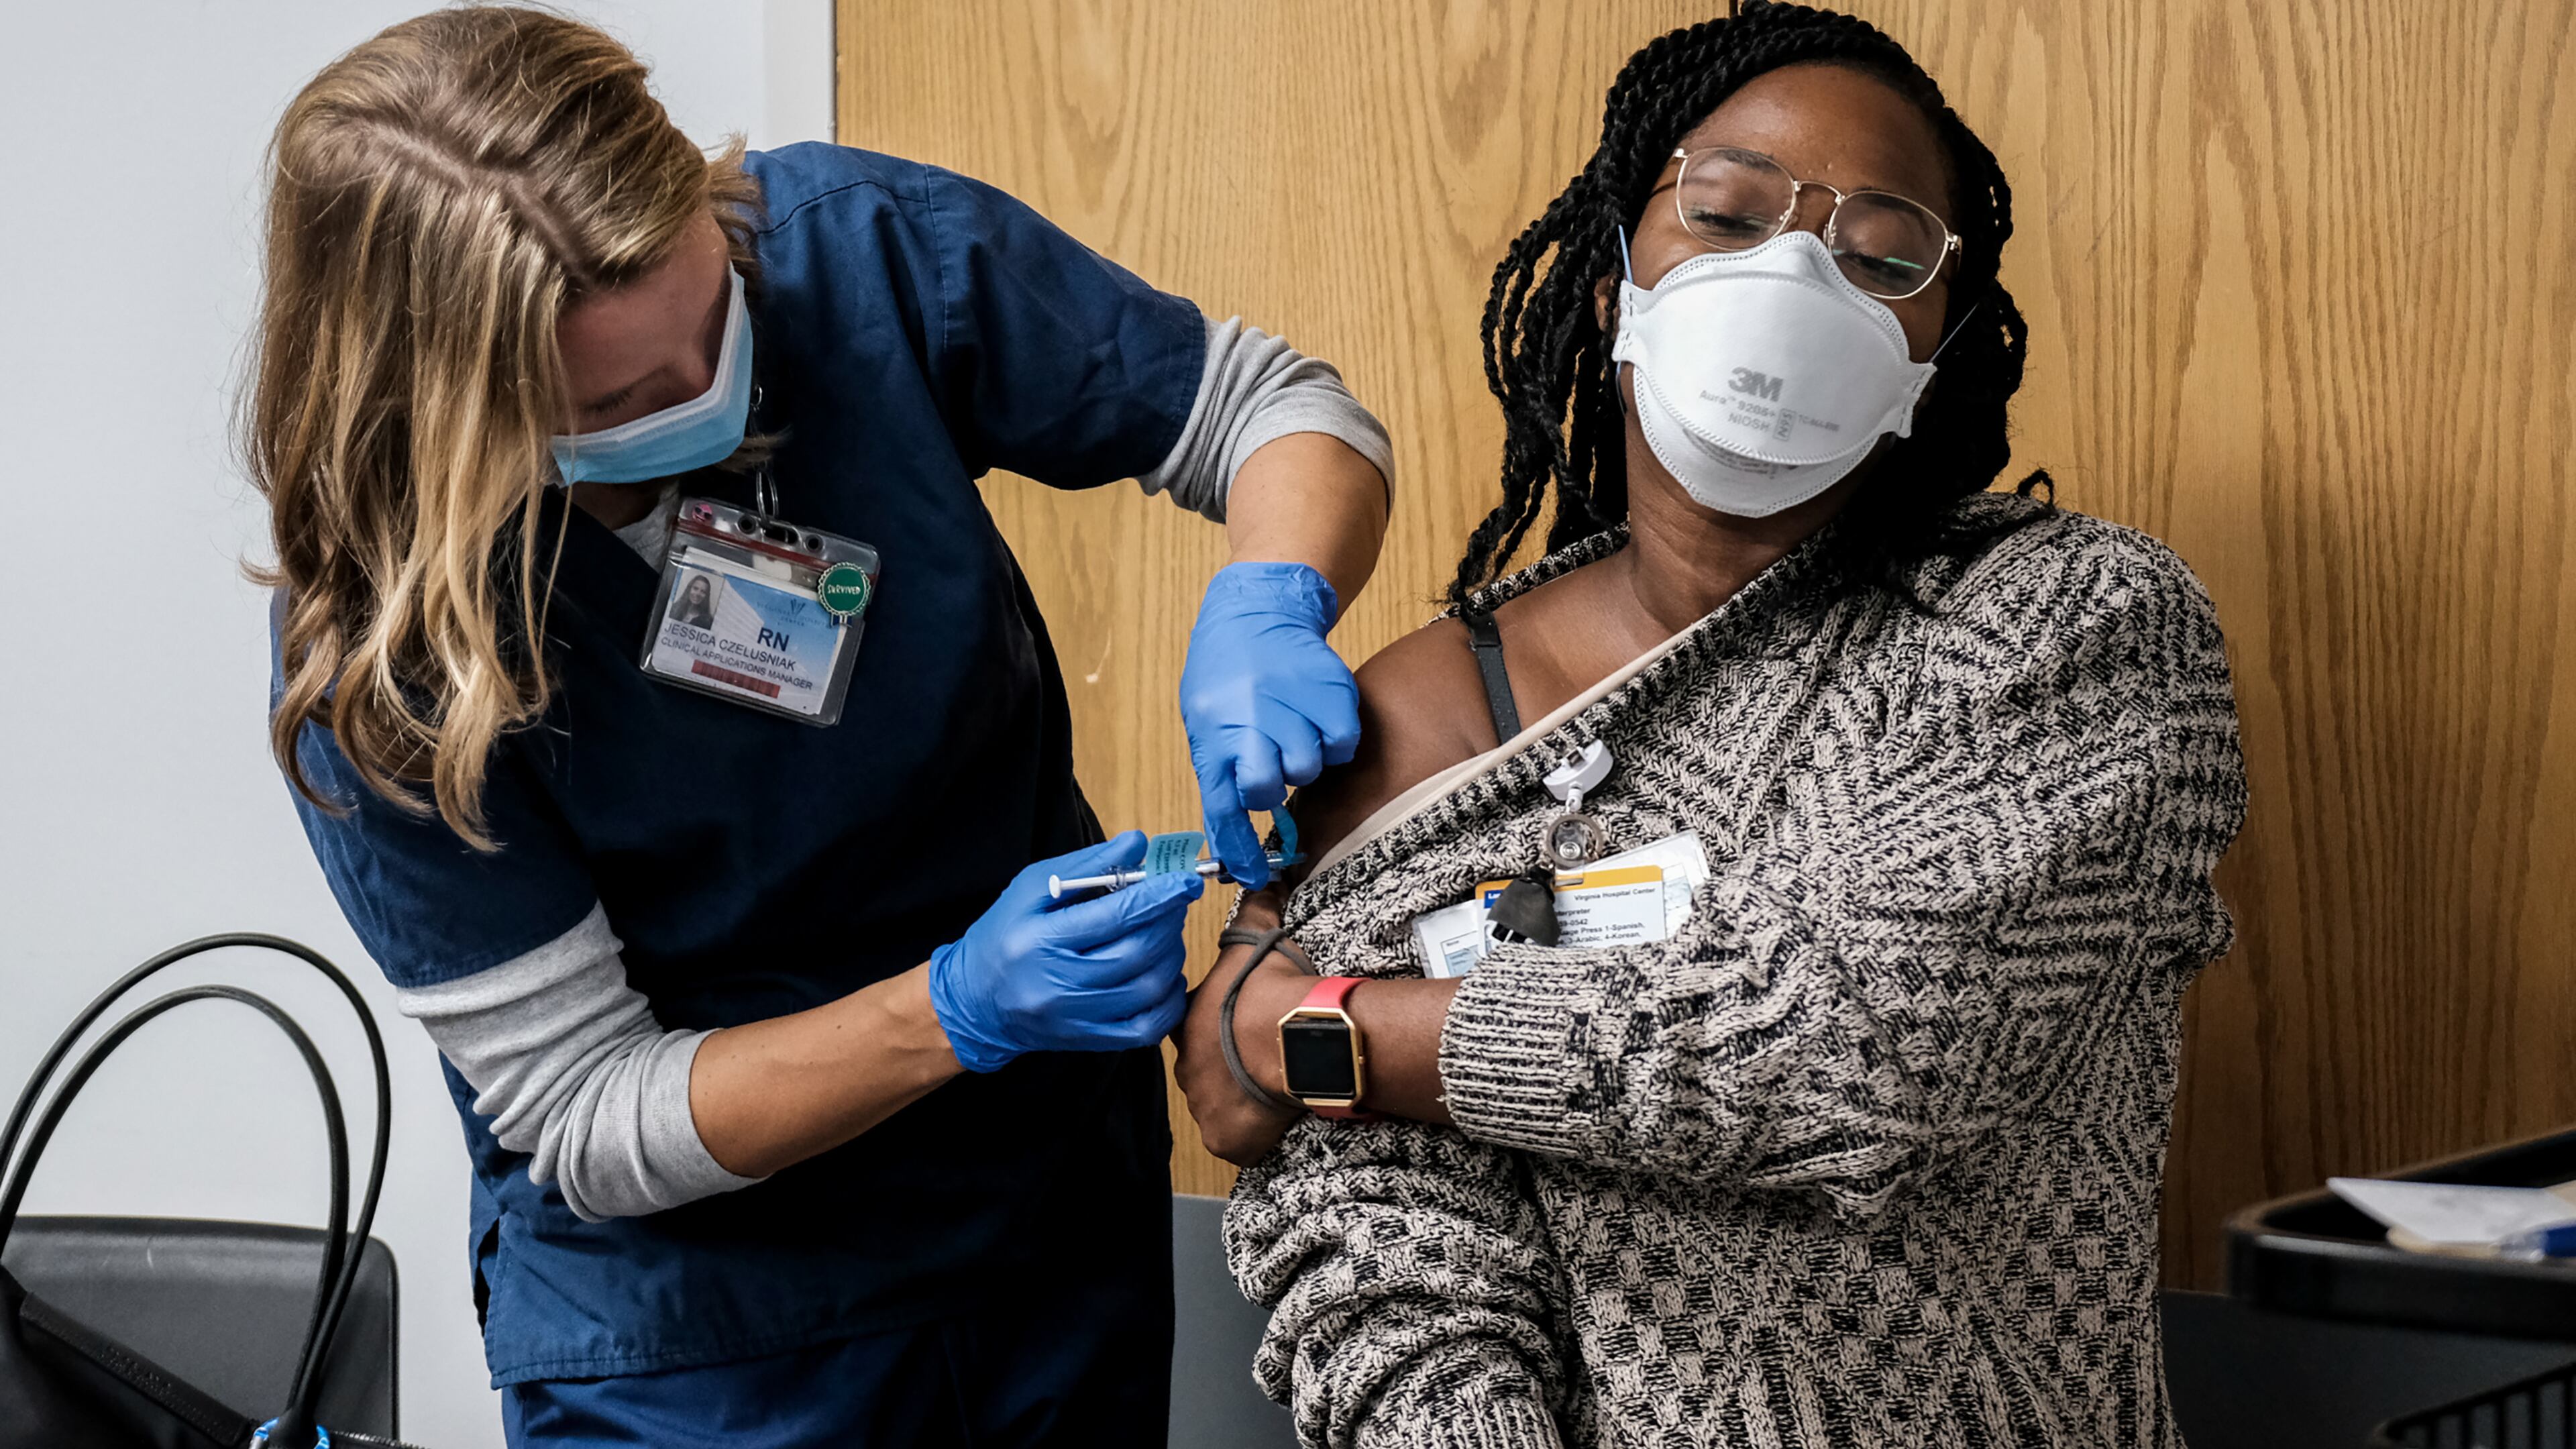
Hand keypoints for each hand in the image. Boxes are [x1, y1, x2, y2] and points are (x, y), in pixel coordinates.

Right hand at [927, 832, 1200, 1072]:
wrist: (974, 1001)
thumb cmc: (1003, 935)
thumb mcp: (1032, 888)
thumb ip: (1086, 865)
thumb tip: (1138, 843)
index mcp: (1040, 939)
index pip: (1114, 917)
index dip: (1159, 897)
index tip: (1187, 881)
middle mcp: (1058, 984)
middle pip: (1136, 953)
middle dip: (1167, 923)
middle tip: (1173, 903)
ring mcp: (1075, 1018)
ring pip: (1147, 989)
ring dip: (1170, 956)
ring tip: (1164, 935)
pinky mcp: (1088, 1041)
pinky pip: (1146, 1028)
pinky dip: (1167, 1000)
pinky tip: (1164, 976)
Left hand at [1173, 894, 1307, 1165]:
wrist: (1291, 1035)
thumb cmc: (1271, 987)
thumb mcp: (1260, 936)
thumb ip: (1256, 907)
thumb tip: (1261, 875)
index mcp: (1188, 1022)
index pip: (1191, 1027)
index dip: (1218, 1026)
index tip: (1242, 1025)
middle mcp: (1187, 1068)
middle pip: (1205, 1070)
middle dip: (1230, 1066)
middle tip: (1267, 1056)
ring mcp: (1203, 1107)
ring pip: (1220, 1106)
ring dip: (1243, 1099)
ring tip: (1279, 1084)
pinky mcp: (1224, 1139)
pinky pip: (1237, 1140)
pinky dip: (1255, 1133)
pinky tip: (1278, 1116)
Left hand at [1179, 562, 1360, 889]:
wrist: (1256, 614)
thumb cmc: (1226, 676)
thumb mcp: (1205, 723)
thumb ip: (1220, 774)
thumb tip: (1231, 840)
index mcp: (1213, 734)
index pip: (1223, 806)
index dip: (1239, 848)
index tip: (1253, 875)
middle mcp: (1250, 721)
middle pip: (1269, 788)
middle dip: (1271, 786)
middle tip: (1273, 762)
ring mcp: (1293, 705)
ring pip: (1309, 767)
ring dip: (1304, 758)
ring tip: (1293, 729)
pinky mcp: (1331, 691)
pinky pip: (1342, 743)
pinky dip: (1333, 740)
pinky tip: (1317, 719)